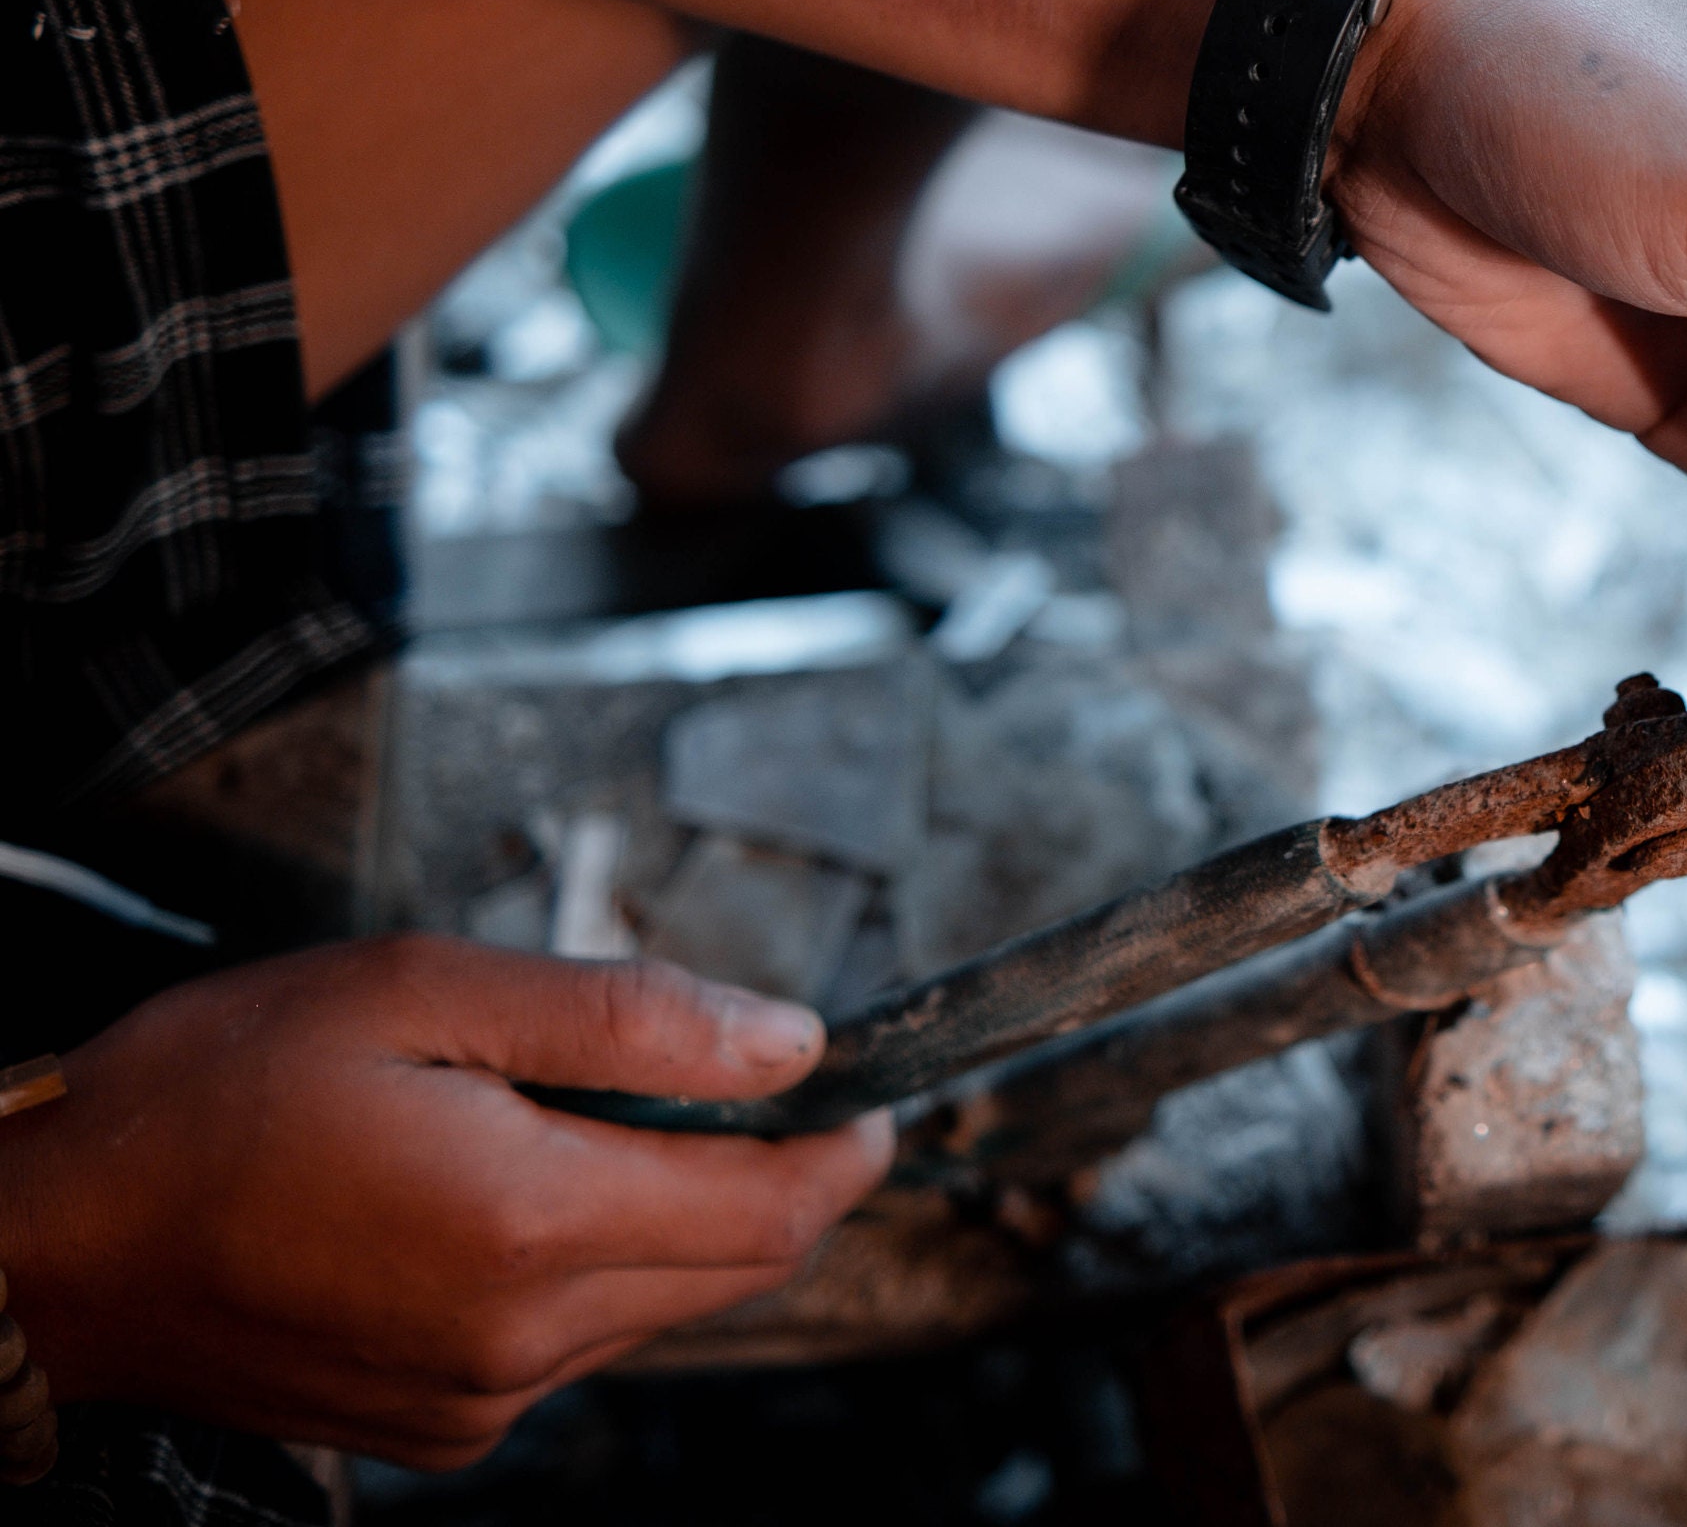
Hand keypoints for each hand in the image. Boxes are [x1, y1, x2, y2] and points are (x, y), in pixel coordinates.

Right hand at [0, 937, 889, 1466]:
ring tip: (603, 1124)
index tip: (873, 1096)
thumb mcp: (422, 991)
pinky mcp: (439, 1428)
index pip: (771, 1212)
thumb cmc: (212, 1095)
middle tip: (765, 1089)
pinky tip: (523, 1195)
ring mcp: (478, 1397)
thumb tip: (785, 1042)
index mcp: (527, 1223)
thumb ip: (626, 1020)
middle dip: (774, 1179)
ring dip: (677, 1221)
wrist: (50, 1242)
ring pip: (659, 1308)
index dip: (843, 1149)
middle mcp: (518, 1338)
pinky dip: (593, 1270)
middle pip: (733, 1268)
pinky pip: (575, 1346)